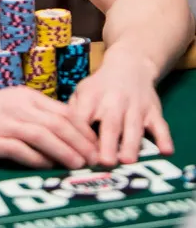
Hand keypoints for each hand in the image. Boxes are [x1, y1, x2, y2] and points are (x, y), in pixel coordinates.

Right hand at [0, 85, 97, 168]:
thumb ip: (38, 115)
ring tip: (77, 164)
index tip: (96, 144)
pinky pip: (20, 150)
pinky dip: (36, 159)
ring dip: (63, 151)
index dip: (83, 129)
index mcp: (27, 97)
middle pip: (57, 123)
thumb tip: (68, 134)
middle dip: (79, 142)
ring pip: (42, 135)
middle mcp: (18, 107)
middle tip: (93, 158)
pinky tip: (47, 167)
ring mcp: (5, 123)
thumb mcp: (15, 105)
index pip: (63, 111)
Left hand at [68, 46, 173, 166]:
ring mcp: (135, 106)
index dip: (81, 135)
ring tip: (127, 161)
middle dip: (107, 142)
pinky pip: (160, 125)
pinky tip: (165, 150)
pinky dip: (163, 137)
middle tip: (104, 162)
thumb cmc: (100, 87)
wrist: (130, 65)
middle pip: (110, 123)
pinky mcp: (153, 111)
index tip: (79, 156)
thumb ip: (73, 113)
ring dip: (131, 143)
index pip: (82, 117)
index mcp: (91, 98)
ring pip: (134, 126)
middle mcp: (113, 102)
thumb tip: (61, 138)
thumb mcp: (81, 92)